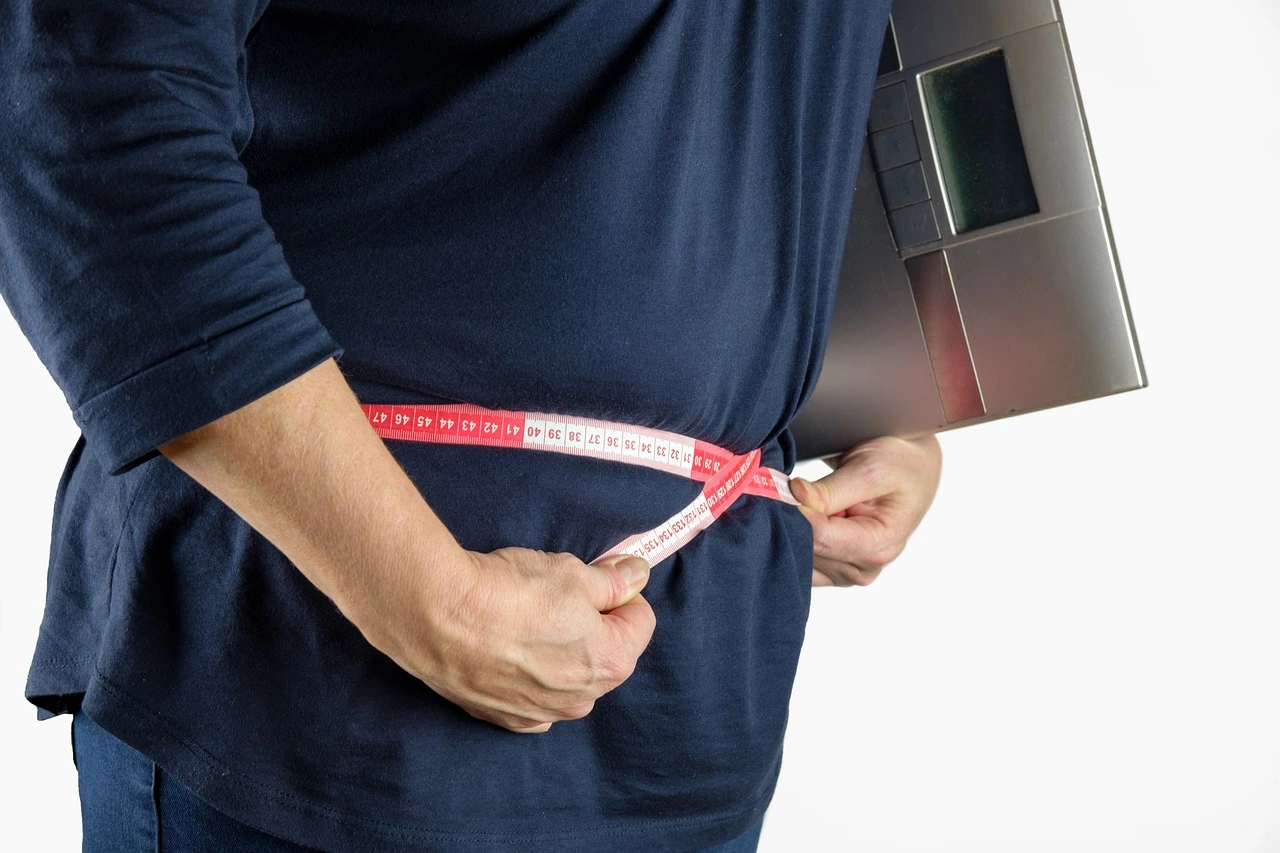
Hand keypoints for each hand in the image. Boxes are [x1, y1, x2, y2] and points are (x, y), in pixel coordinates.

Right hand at [359, 547, 655, 733]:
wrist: (437, 615)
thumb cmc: (511, 592)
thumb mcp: (573, 572)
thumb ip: (612, 581)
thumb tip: (636, 574)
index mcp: (612, 662)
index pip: (640, 620)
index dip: (620, 592)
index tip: (595, 578)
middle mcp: (581, 699)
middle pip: (606, 652)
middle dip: (592, 624)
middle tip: (555, 595)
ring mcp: (540, 714)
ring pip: (567, 676)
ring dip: (557, 650)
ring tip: (524, 619)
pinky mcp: (502, 718)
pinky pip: (530, 696)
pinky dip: (525, 674)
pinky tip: (505, 649)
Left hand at [790, 434, 941, 586]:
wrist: (911, 468)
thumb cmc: (899, 466)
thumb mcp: (869, 469)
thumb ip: (831, 490)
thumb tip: (796, 496)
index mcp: (878, 545)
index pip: (819, 537)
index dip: (797, 511)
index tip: (788, 486)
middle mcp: (865, 567)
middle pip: (808, 549)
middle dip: (794, 520)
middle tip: (795, 490)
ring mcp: (850, 572)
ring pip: (801, 556)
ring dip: (795, 529)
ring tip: (813, 501)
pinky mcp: (836, 569)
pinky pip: (803, 562)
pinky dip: (797, 539)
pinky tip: (809, 518)